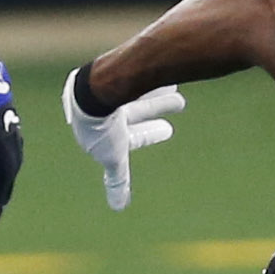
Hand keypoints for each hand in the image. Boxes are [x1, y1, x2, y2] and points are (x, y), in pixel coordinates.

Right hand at [63, 64, 183, 210]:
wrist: (94, 92)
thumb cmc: (101, 127)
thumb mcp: (113, 158)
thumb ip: (118, 180)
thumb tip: (118, 208)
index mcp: (100, 129)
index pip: (128, 133)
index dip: (148, 133)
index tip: (169, 130)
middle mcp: (102, 107)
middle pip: (134, 109)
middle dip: (156, 108)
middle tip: (180, 103)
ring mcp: (104, 85)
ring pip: (136, 88)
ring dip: (157, 89)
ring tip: (179, 85)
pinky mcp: (110, 65)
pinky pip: (136, 70)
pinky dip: (153, 72)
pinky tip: (170, 67)